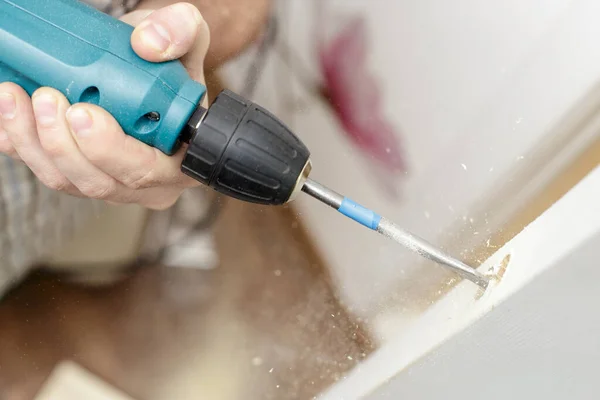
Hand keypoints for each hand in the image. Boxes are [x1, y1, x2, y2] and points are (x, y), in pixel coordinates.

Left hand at [0, 3, 209, 209]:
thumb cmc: (168, 66)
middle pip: (100, 182)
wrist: (145, 70)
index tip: (83, 112)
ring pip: (66, 180)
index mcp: (181, 160)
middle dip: (63, 144)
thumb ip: (182, 32)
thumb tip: (149, 44)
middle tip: (45, 98)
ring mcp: (112, 182)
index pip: (147, 170)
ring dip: (34, 142)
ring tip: (16, 97)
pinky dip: (20, 145)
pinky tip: (9, 114)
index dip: (110, 149)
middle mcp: (148, 183)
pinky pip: (45, 171)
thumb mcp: (190, 38)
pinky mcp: (80, 176)